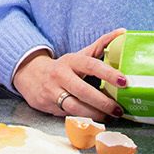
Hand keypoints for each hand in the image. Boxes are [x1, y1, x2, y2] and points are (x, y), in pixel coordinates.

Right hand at [12, 28, 126, 120]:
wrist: (30, 75)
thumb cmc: (63, 67)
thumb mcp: (79, 55)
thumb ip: (101, 45)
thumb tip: (123, 32)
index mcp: (70, 61)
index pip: (91, 65)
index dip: (108, 73)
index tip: (124, 82)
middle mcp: (60, 75)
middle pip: (83, 91)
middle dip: (103, 102)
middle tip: (118, 109)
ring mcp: (53, 92)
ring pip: (75, 107)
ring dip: (94, 114)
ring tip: (109, 117)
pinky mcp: (49, 106)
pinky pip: (69, 115)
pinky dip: (84, 119)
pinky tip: (95, 121)